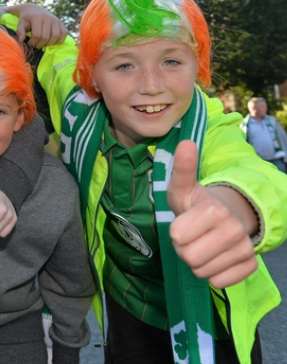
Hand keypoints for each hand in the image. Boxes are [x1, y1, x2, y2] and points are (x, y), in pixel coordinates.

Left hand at [10, 3, 67, 47]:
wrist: (33, 9)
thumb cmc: (26, 18)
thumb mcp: (20, 23)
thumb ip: (20, 31)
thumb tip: (21, 40)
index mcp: (37, 17)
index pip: (36, 35)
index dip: (32, 42)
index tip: (29, 43)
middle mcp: (48, 17)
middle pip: (46, 37)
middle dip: (40, 44)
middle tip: (35, 44)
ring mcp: (55, 19)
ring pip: (56, 36)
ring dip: (49, 43)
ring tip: (43, 43)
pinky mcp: (60, 22)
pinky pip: (64, 33)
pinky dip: (59, 40)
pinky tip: (52, 41)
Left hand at [168, 141, 258, 287]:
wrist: (228, 216)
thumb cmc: (197, 204)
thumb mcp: (183, 187)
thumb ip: (182, 169)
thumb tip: (186, 143)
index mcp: (213, 210)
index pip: (176, 236)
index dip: (175, 232)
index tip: (183, 223)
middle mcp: (233, 229)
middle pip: (188, 257)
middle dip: (184, 249)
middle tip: (191, 237)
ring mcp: (244, 248)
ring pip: (202, 272)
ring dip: (197, 262)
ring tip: (203, 244)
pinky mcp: (250, 265)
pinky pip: (219, 282)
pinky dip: (213, 274)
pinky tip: (216, 257)